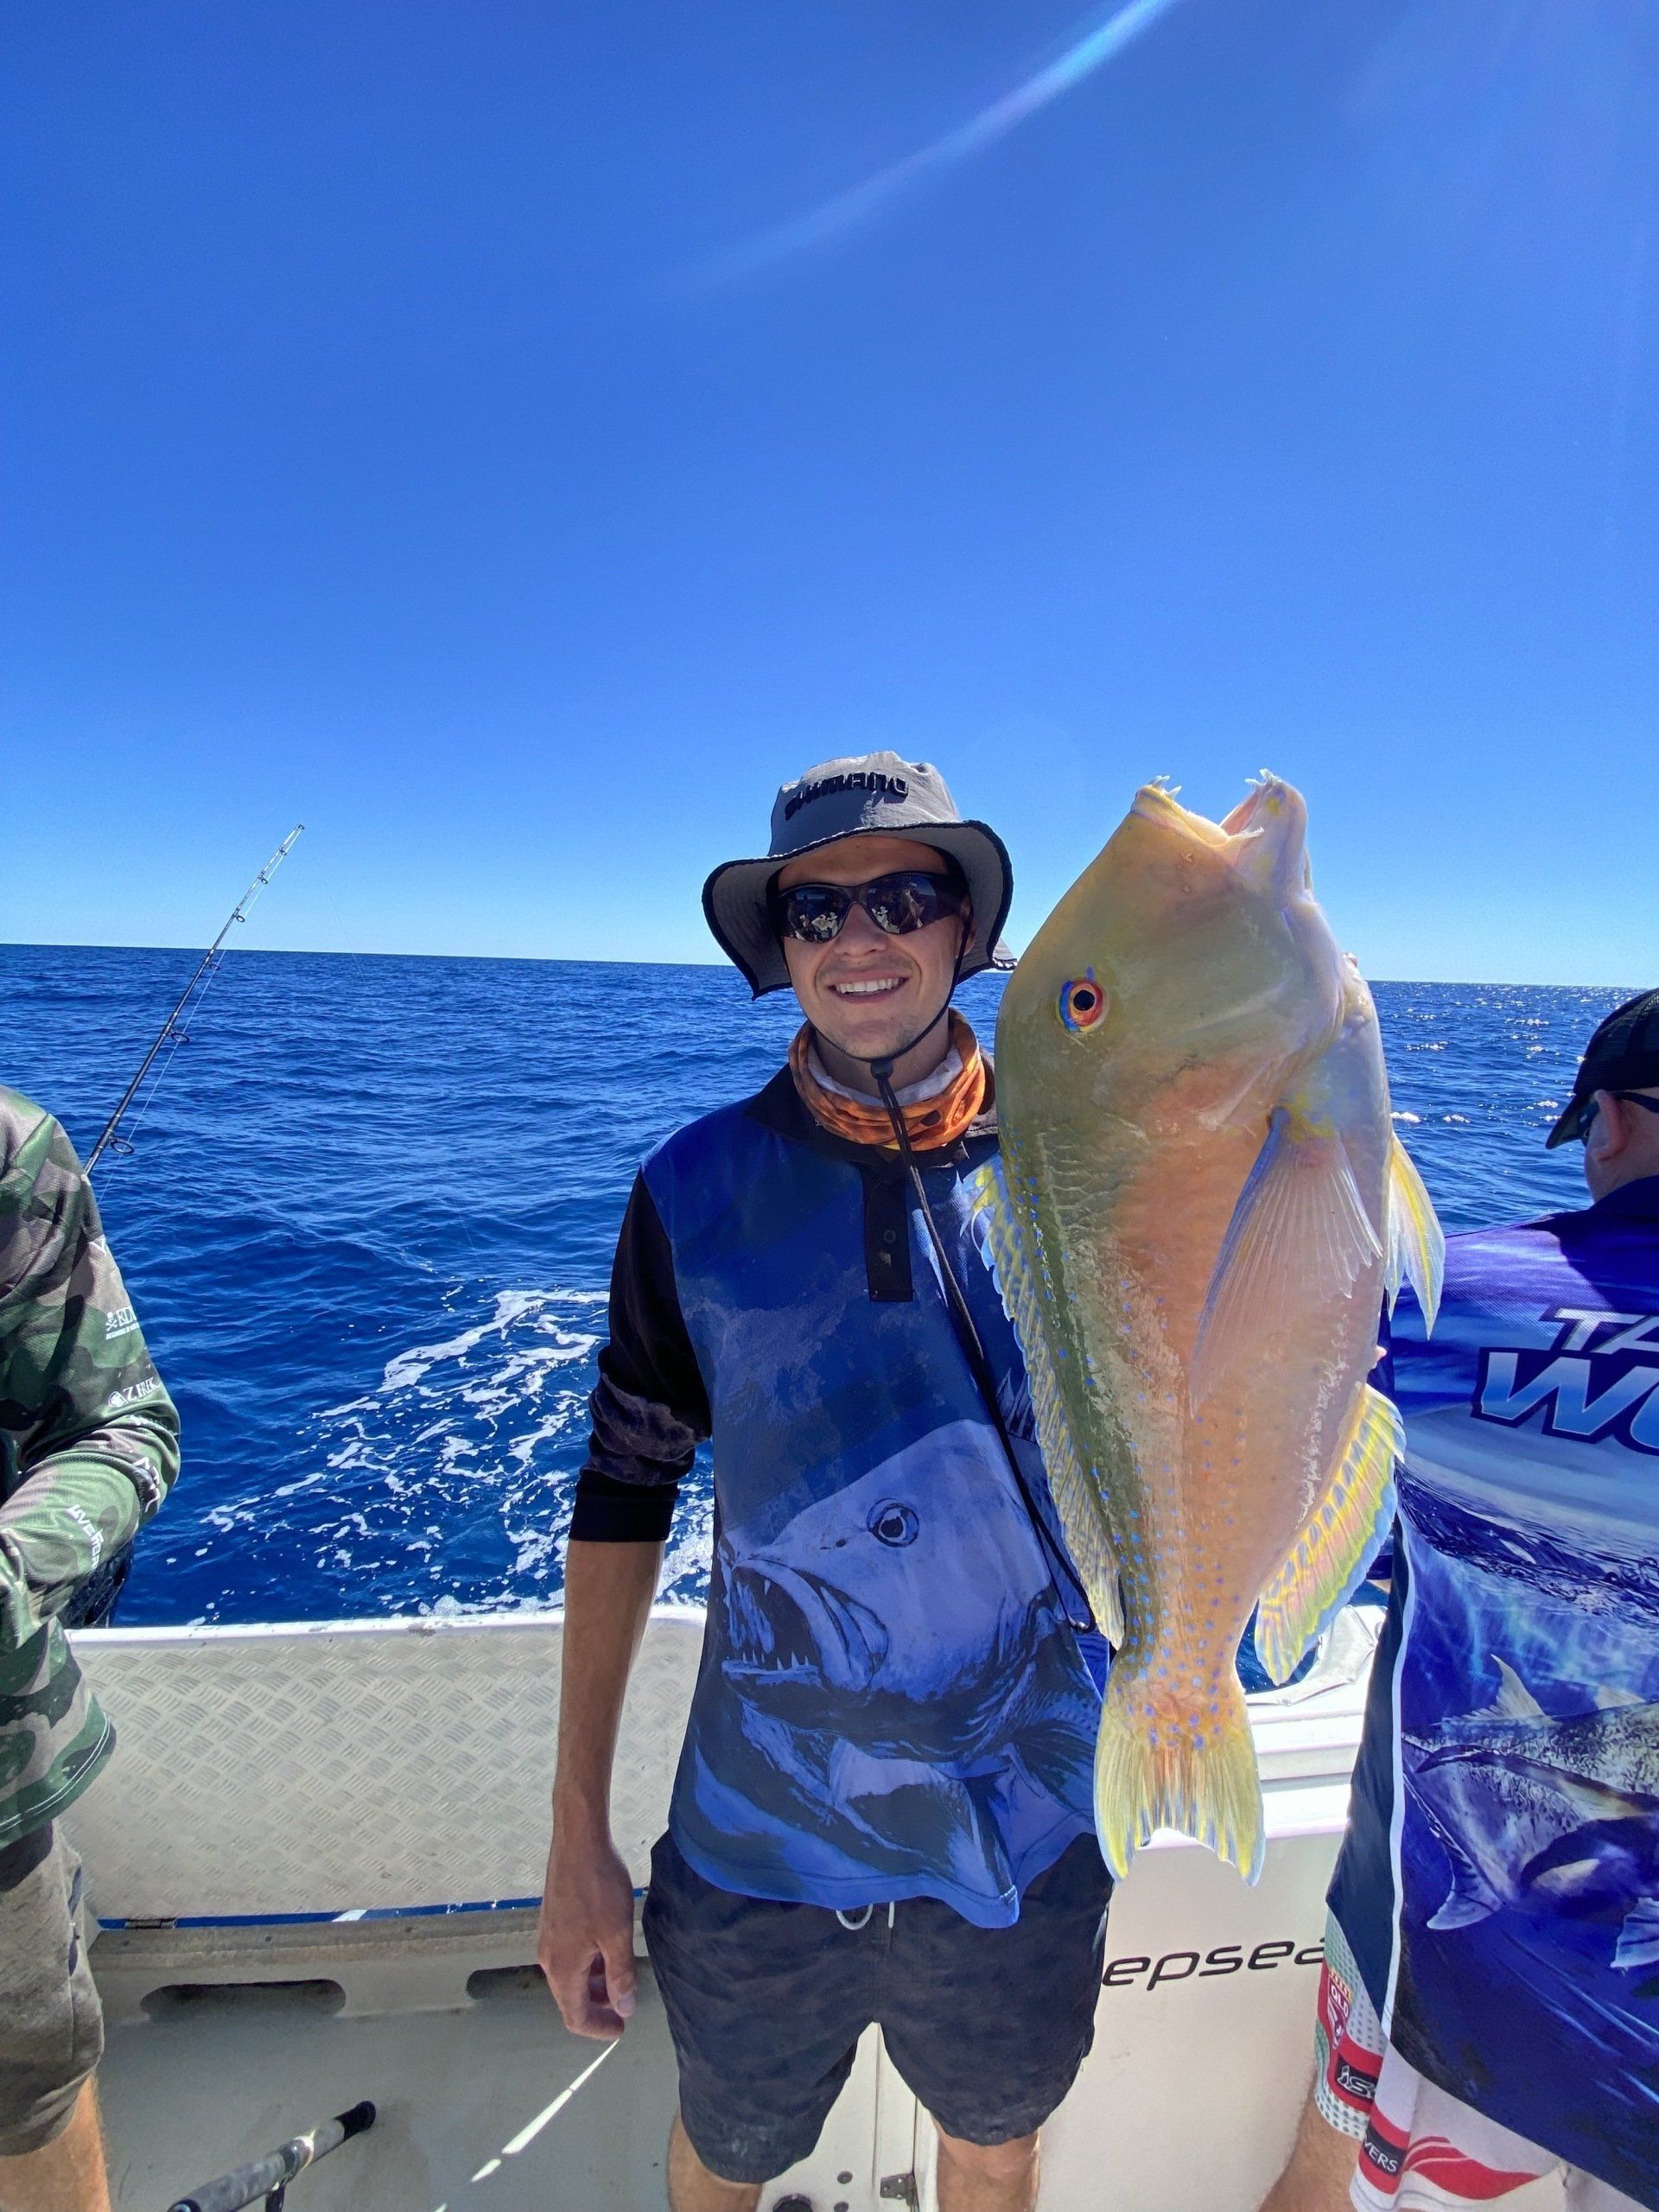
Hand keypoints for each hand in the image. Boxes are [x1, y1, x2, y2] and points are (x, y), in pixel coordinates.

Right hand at [537, 1828, 638, 2038]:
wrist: (578, 1842)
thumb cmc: (600, 1889)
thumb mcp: (617, 1935)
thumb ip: (621, 1975)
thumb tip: (624, 2008)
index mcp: (562, 1968)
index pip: (575, 2017)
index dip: (599, 2028)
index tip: (623, 2027)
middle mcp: (548, 1958)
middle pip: (570, 1999)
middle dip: (598, 2007)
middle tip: (626, 2005)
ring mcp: (548, 1938)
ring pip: (570, 1976)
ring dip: (594, 1984)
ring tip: (621, 1978)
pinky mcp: (552, 1921)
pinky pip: (568, 1956)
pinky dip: (588, 1964)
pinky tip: (608, 1950)